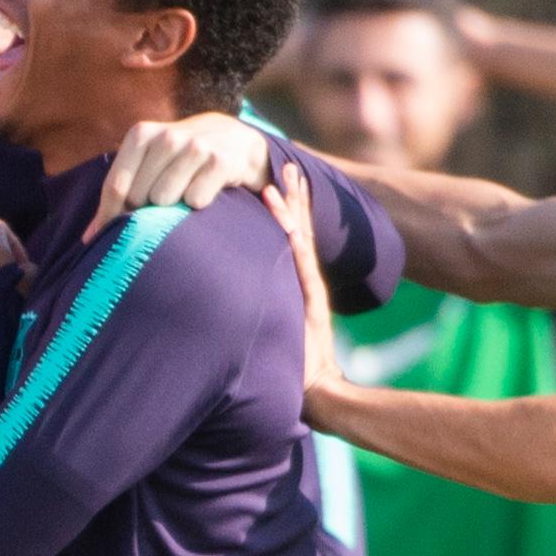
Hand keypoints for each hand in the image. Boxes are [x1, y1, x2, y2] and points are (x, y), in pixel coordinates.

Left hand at [90, 111, 269, 235]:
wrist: (236, 140)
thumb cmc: (180, 160)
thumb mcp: (148, 166)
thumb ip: (118, 196)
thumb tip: (88, 239)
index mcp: (141, 134)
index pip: (116, 186)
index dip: (111, 216)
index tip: (112, 233)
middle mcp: (167, 137)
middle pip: (140, 197)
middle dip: (146, 209)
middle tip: (162, 201)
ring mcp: (195, 147)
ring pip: (165, 200)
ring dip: (172, 206)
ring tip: (184, 192)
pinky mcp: (221, 161)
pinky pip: (195, 201)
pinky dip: (197, 203)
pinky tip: (206, 189)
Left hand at [262, 163, 348, 420]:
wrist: (317, 390)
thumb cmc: (290, 365)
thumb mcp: (273, 327)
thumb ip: (265, 307)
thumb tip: (238, 296)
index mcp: (295, 282)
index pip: (290, 237)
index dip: (284, 209)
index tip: (274, 181)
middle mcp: (303, 280)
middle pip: (298, 229)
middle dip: (292, 198)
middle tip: (286, 165)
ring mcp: (308, 287)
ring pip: (300, 239)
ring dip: (292, 207)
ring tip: (284, 177)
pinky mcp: (310, 298)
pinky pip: (299, 261)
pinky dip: (294, 236)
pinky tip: (285, 214)